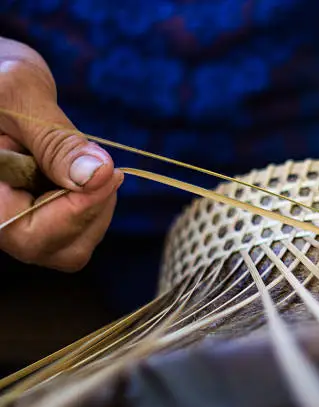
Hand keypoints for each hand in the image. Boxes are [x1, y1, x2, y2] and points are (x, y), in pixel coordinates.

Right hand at [0, 39, 121, 271]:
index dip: (77, 211)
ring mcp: (20, 222)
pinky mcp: (42, 216)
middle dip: (91, 210)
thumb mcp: (20, 97)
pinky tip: (81, 168)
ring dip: (94, 204)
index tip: (110, 174)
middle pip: (57, 250)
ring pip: (73, 244)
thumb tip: (97, 175)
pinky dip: (94, 199)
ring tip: (78, 160)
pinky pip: (80, 228)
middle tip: (101, 166)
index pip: (30, 234)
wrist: (0, 80)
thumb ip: (57, 141)